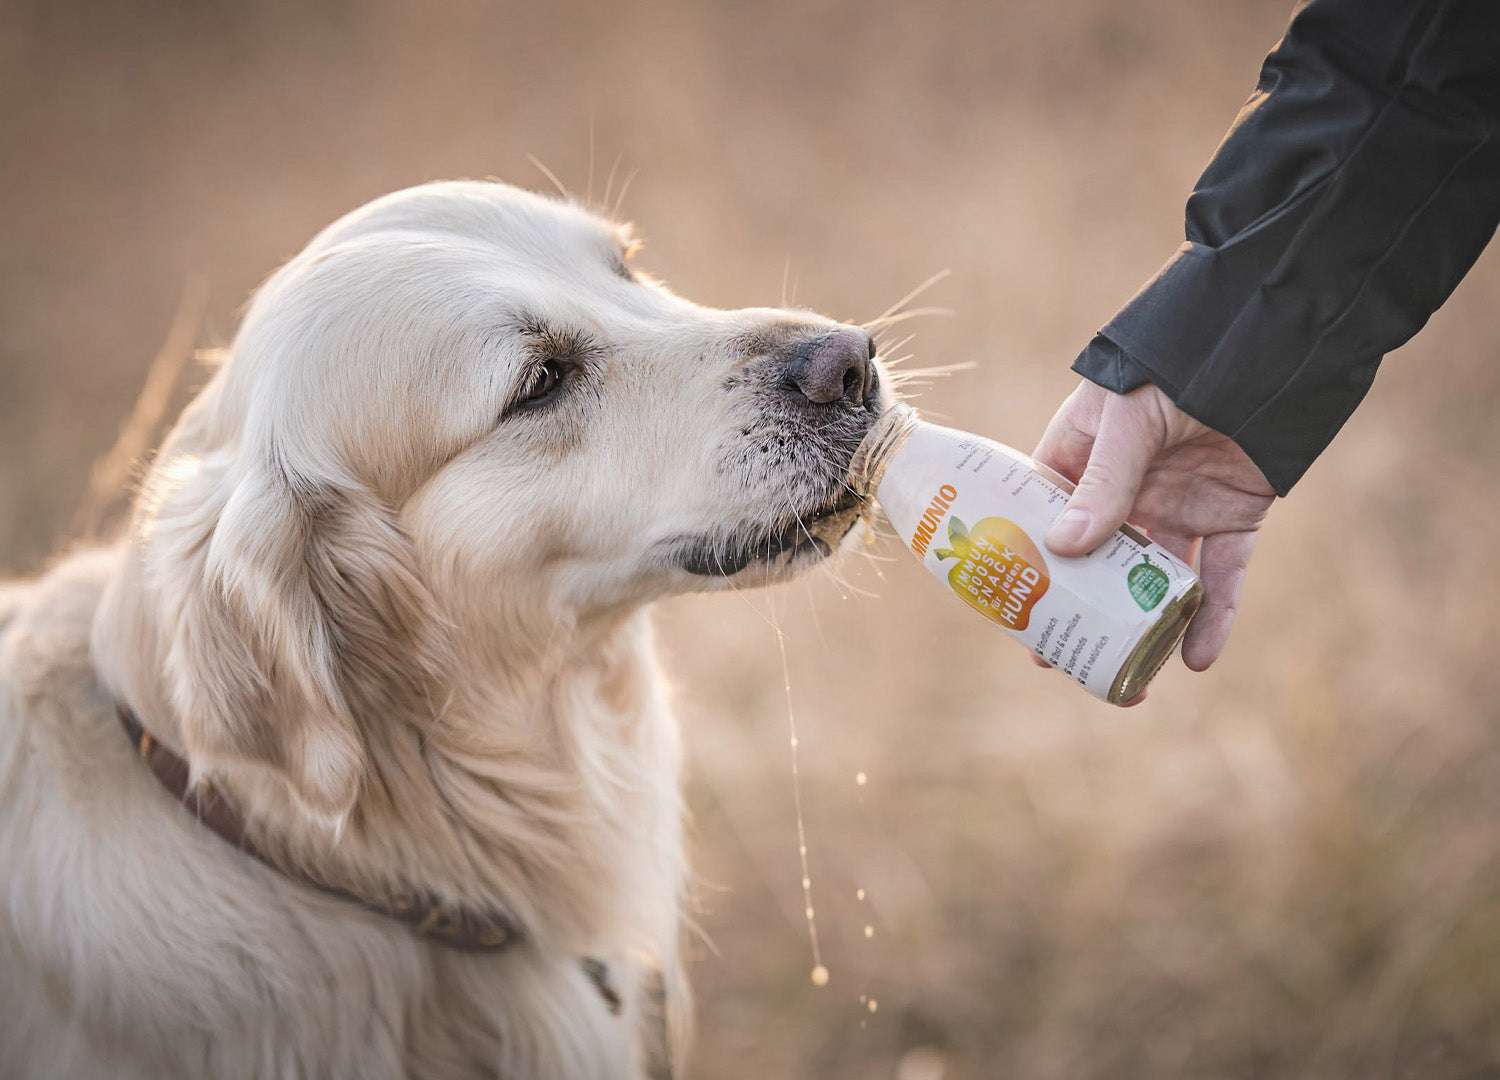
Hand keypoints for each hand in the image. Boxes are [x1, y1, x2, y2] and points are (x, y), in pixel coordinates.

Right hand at [1032, 379, 1275, 674]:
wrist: (1262, 344)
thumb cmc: (1172, 368)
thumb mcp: (1126, 422)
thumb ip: (1103, 483)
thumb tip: (1062, 550)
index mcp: (1081, 462)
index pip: (1044, 526)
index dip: (1029, 574)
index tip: (1018, 620)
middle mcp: (1126, 491)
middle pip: (1096, 566)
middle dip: (1084, 616)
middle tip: (1065, 664)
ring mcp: (1179, 506)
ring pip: (1155, 582)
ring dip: (1146, 629)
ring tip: (1135, 679)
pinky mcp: (1231, 517)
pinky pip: (1221, 575)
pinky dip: (1213, 618)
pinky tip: (1197, 658)